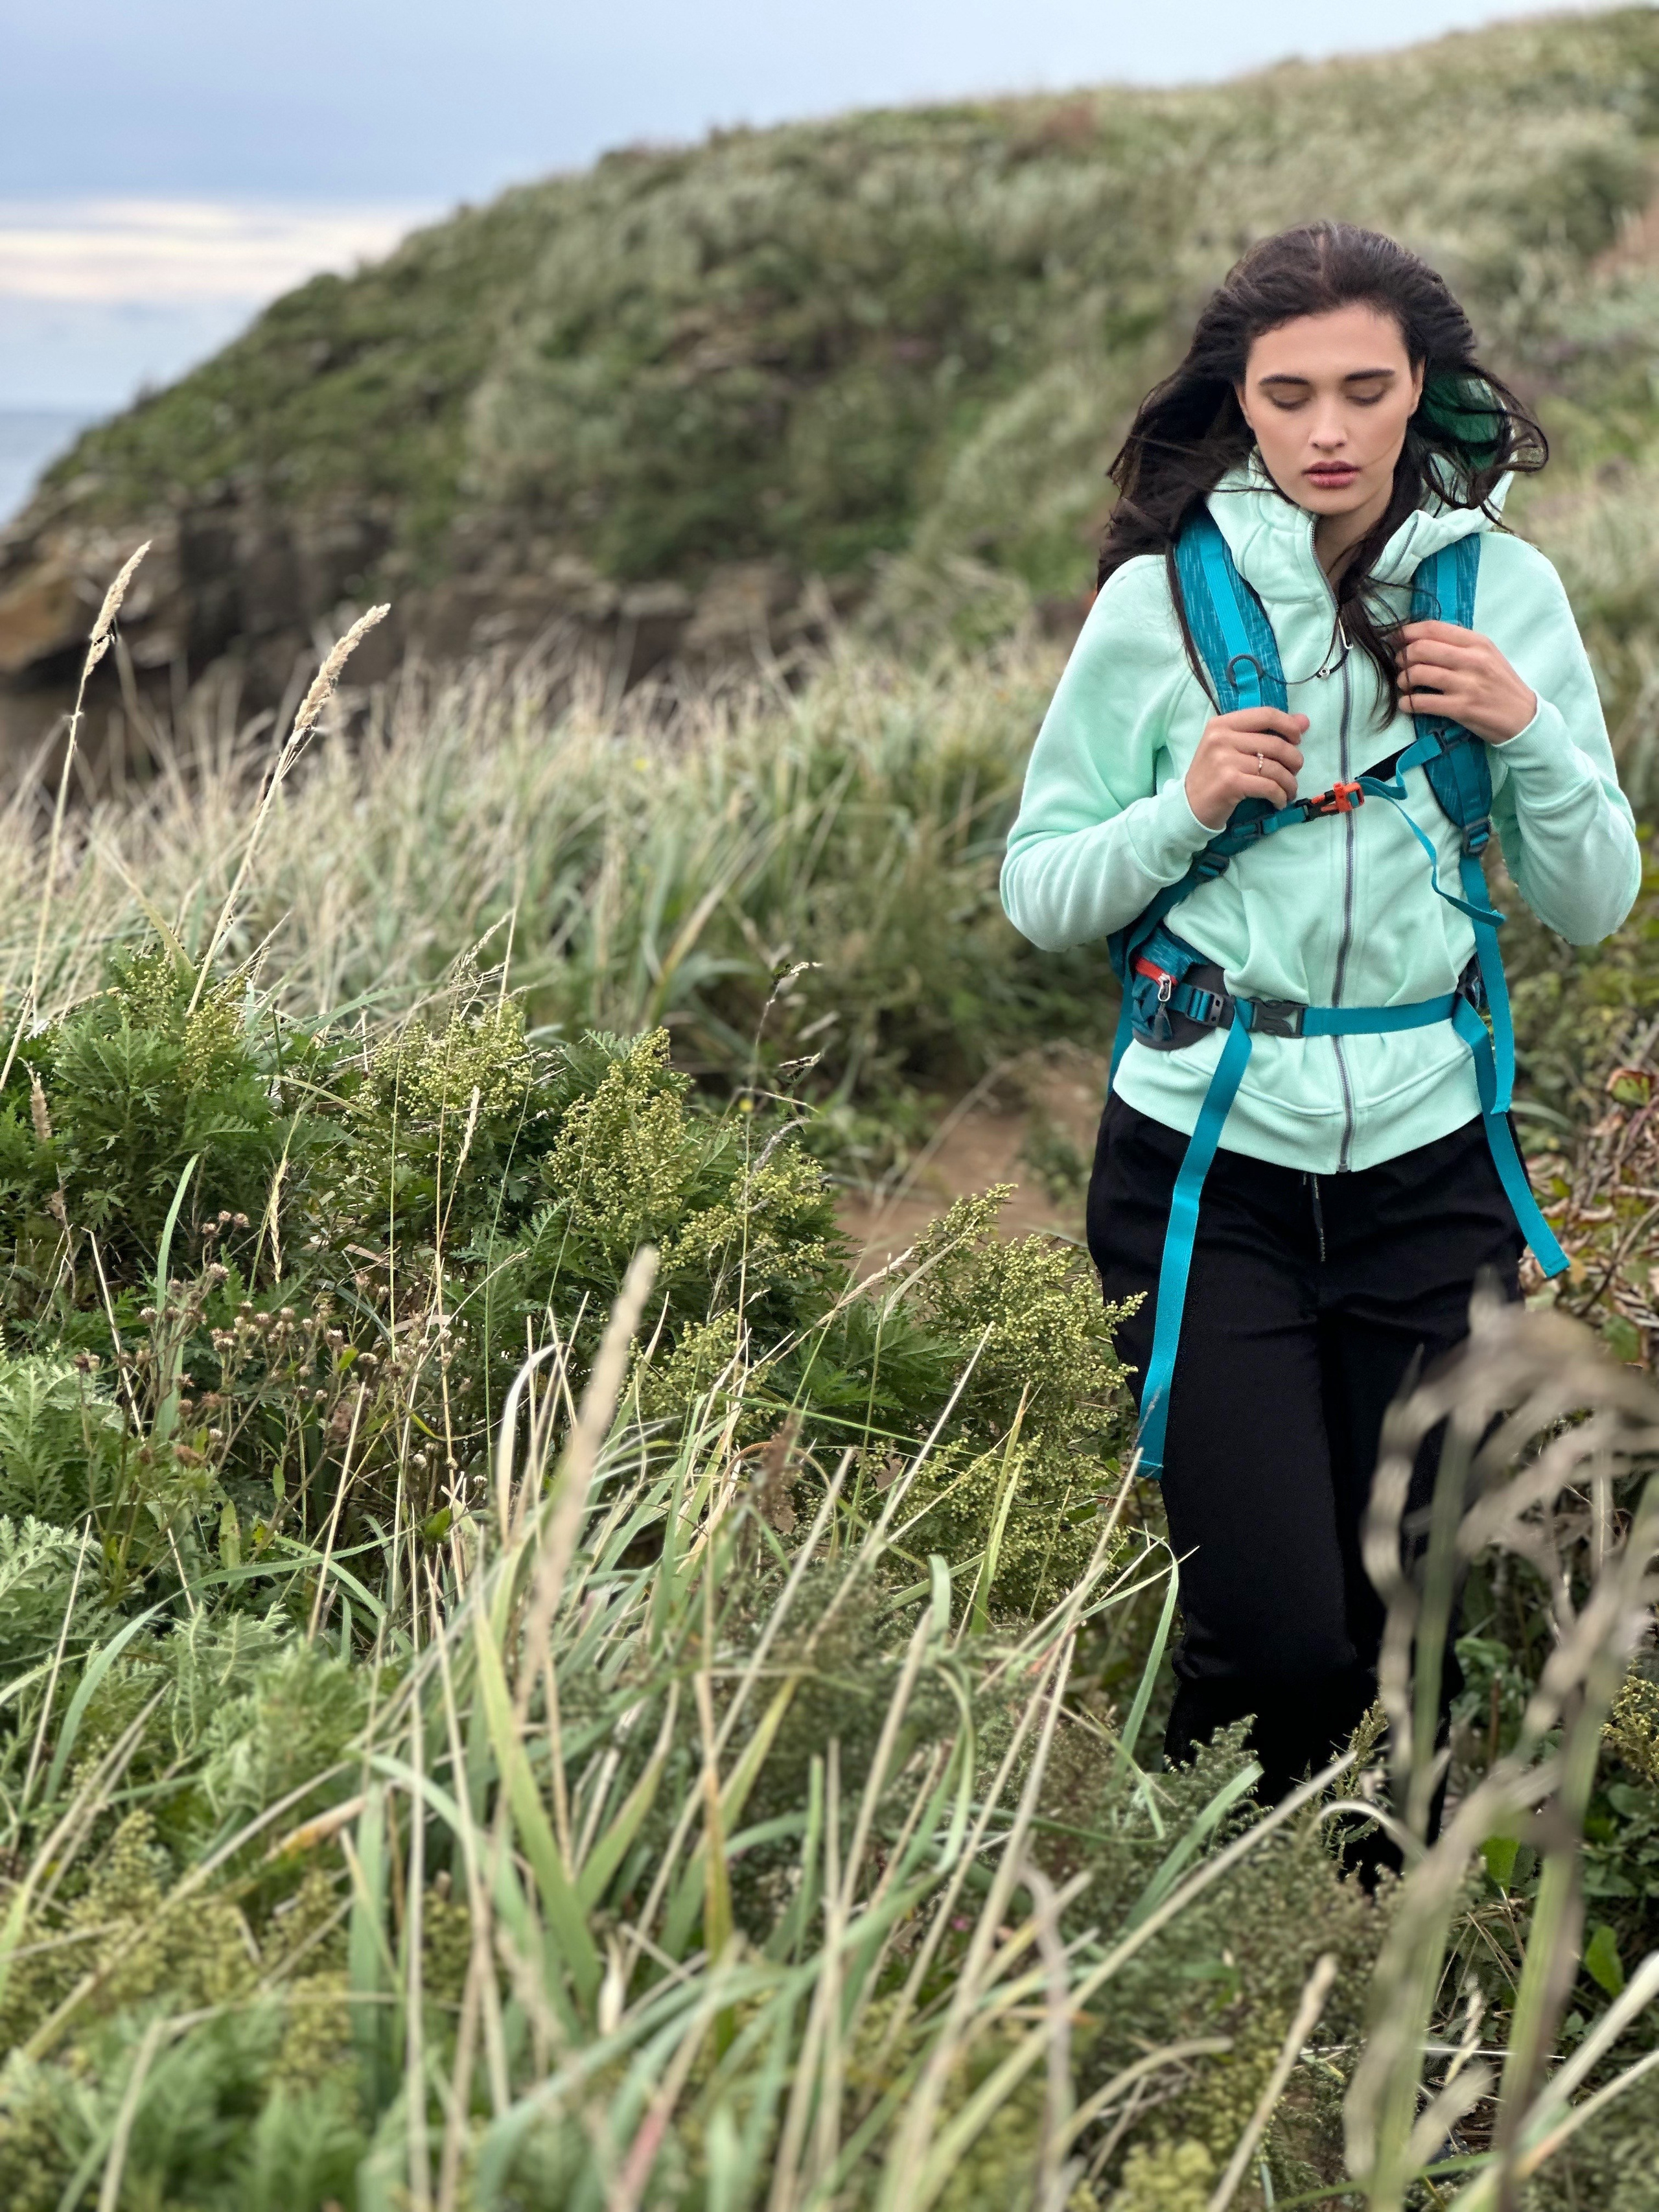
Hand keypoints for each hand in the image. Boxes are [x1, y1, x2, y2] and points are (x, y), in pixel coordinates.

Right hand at [1184, 708, 1308, 831]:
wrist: (1188, 806)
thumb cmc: (1213, 775)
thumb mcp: (1233, 748)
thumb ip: (1266, 732)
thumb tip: (1304, 721)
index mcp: (1222, 724)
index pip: (1266, 714)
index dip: (1289, 725)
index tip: (1298, 740)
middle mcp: (1221, 738)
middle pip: (1275, 743)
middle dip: (1294, 760)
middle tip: (1295, 771)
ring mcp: (1224, 760)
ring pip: (1274, 768)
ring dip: (1289, 782)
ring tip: (1289, 790)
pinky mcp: (1230, 783)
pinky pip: (1268, 786)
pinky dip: (1280, 796)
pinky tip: (1279, 801)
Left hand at [1396, 621, 1536, 743]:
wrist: (1523, 716)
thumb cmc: (1500, 684)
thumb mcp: (1487, 655)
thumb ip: (1459, 645)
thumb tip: (1422, 638)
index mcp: (1477, 642)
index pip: (1433, 629)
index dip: (1407, 632)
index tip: (1395, 639)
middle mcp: (1472, 660)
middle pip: (1421, 649)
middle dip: (1402, 657)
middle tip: (1400, 665)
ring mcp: (1466, 684)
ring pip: (1419, 674)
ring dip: (1403, 680)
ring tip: (1404, 685)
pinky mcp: (1461, 708)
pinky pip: (1423, 702)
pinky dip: (1408, 703)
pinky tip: (1406, 704)